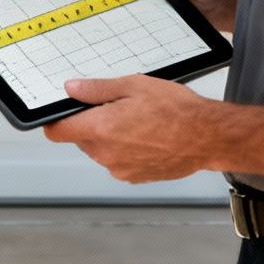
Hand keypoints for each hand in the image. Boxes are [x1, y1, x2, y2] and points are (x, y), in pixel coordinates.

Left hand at [41, 75, 216, 182]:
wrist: (207, 137)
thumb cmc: (176, 110)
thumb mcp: (133, 86)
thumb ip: (96, 90)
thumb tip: (72, 89)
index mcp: (101, 129)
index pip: (57, 132)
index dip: (55, 121)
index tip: (60, 114)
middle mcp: (106, 154)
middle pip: (80, 139)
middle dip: (90, 124)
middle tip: (115, 108)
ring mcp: (120, 169)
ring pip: (100, 150)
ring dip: (109, 137)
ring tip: (137, 122)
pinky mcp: (134, 177)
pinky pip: (118, 161)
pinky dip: (125, 150)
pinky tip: (146, 136)